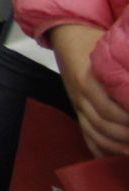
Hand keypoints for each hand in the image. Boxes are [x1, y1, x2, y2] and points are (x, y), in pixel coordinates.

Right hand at [49, 24, 128, 155]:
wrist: (69, 34)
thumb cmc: (94, 40)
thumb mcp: (110, 49)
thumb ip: (125, 72)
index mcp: (88, 80)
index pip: (110, 109)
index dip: (128, 119)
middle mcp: (80, 95)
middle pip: (103, 124)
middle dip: (126, 136)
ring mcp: (77, 103)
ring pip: (94, 132)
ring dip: (116, 146)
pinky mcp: (77, 109)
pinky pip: (86, 135)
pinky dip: (101, 149)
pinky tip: (117, 156)